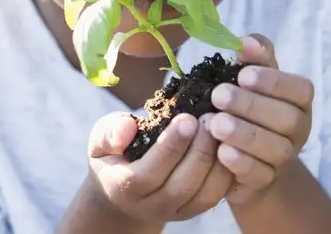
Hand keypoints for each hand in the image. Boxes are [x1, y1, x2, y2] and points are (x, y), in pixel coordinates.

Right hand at [87, 111, 232, 222]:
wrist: (121, 188)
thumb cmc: (113, 154)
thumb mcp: (101, 139)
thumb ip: (110, 132)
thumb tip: (128, 128)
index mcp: (124, 188)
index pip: (149, 173)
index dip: (171, 147)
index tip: (188, 118)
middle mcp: (150, 206)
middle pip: (181, 186)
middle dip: (199, 151)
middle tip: (210, 120)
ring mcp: (175, 212)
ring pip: (204, 195)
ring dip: (217, 162)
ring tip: (221, 129)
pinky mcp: (194, 210)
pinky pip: (217, 196)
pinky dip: (227, 172)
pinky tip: (228, 145)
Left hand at [208, 34, 313, 204]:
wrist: (244, 158)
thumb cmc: (249, 107)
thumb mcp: (252, 80)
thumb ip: (255, 58)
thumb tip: (246, 41)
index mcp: (298, 100)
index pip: (299, 89)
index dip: (273, 81)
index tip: (243, 74)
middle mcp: (298, 129)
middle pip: (287, 119)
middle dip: (251, 106)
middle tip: (218, 95)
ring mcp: (284, 159)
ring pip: (275, 149)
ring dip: (244, 134)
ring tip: (215, 123)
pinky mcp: (265, 182)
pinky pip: (259, 175)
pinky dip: (241, 163)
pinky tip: (221, 152)